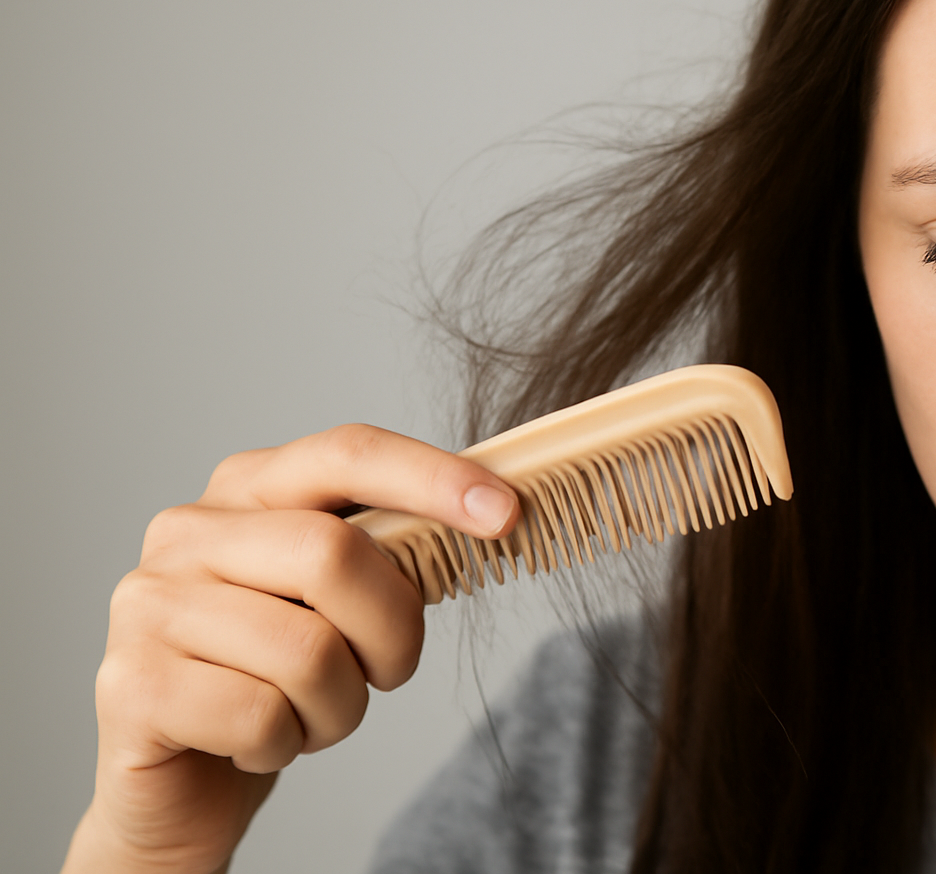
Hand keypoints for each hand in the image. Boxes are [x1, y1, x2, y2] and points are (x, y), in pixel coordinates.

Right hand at [62, 424, 518, 873]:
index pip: (348, 452)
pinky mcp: (130, 685)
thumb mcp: (342, 600)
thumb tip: (495, 509)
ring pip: (308, 650)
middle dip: (392, 630)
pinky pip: (262, 715)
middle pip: (335, 554)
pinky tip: (257, 740)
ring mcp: (149, 604)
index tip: (505, 512)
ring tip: (308, 712)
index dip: (433, 478)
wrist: (186, 782)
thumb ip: (392, 548)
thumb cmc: (279, 675)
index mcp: (248, 488)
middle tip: (387, 670)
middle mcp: (188, 530)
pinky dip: (286, 744)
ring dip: (340, 705)